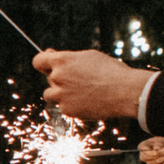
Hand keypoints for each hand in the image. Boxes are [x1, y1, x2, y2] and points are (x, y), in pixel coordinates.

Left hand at [32, 48, 150, 121]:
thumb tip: (50, 53)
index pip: (38, 61)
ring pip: (51, 95)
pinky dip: (72, 106)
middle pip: (48, 79)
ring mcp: (61, 95)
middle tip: (80, 81)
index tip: (47, 67)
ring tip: (82, 92)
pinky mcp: (67, 110)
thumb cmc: (110, 71)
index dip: (43, 64)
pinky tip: (88, 101)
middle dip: (60, 79)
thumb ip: (67, 57)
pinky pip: (64, 107)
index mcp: (61, 61)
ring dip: (60, 94)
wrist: (125, 91)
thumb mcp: (89, 57)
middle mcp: (57, 77)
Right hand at [137, 136, 163, 163]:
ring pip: (157, 161)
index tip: (156, 151)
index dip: (148, 150)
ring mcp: (149, 162)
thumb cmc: (162, 143)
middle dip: (162, 152)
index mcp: (142, 146)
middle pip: (150, 156)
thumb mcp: (161, 140)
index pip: (142, 148)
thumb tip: (156, 149)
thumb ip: (159, 143)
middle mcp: (143, 156)